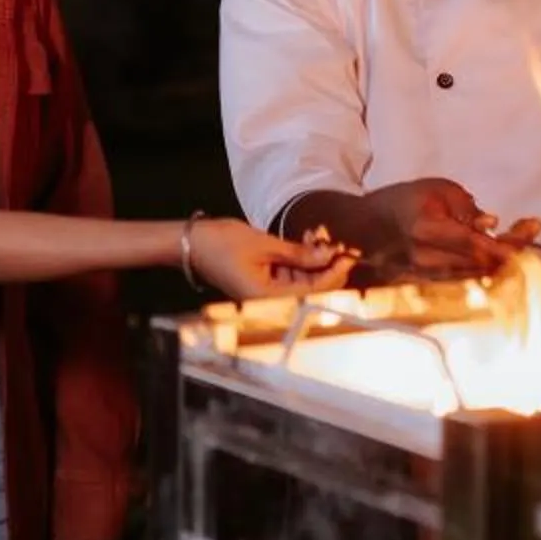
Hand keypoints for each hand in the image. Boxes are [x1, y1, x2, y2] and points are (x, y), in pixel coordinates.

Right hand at [183, 218, 353, 299]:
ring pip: (302, 282)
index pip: (313, 292)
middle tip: (338, 243)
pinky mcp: (263, 285)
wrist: (191, 244)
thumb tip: (329, 255)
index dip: (335, 274)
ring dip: (313, 262)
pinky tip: (305, 242)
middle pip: (311, 290)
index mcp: (267, 299)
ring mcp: (266, 295)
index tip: (349, 255)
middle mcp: (268, 303)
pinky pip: (289, 277)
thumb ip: (299, 254)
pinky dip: (299, 262)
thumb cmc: (221, 244)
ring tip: (318, 236)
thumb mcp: (264, 245)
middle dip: (326, 267)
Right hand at [320, 178, 530, 278]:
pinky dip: (489, 266)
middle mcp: (428, 259)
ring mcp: (428, 277)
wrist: (366, 226)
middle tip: (531, 227)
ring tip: (522, 234)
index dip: (509, 242)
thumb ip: (467, 209)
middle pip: (483, 263)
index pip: (477, 244)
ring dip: (504, 258)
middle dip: (514, 247)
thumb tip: (492, 225)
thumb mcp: (437, 190)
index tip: (534, 226)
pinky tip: (502, 252)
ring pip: (479, 274)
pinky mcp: (432, 285)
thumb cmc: (403, 200)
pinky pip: (469, 278)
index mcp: (427, 230)